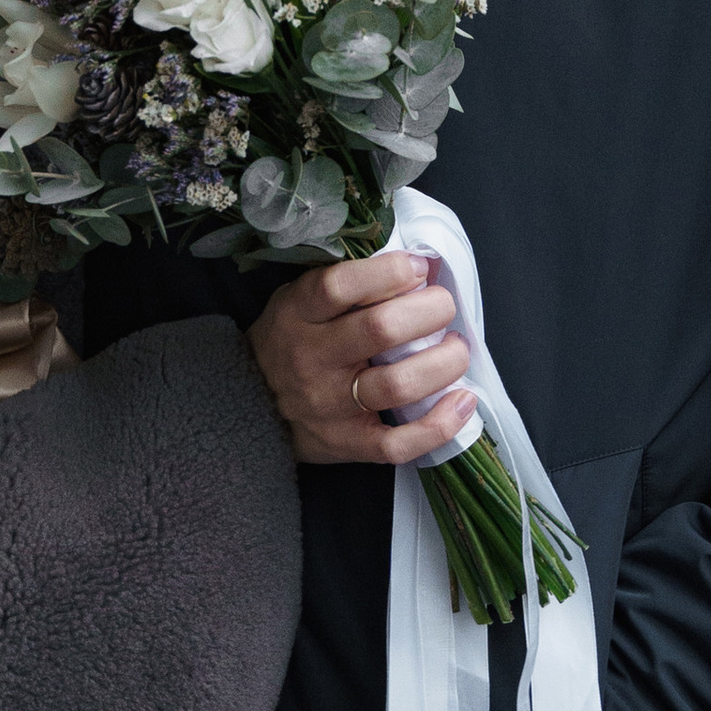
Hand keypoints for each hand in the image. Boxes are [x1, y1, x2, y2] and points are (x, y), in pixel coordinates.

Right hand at [248, 253, 481, 467]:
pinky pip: (398, 443)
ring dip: (444, 363)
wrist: (248, 407)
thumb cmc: (289, 341)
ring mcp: (330, 406)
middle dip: (429, 311)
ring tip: (457, 348)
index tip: (418, 267)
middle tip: (444, 305)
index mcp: (298, 314)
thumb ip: (345, 284)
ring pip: (397, 385)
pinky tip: (462, 402)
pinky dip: (439, 425)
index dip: (388, 273)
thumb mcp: (299, 300)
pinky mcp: (347, 443)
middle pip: (380, 330)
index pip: (340, 286)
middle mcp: (312, 359)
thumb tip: (416, 266)